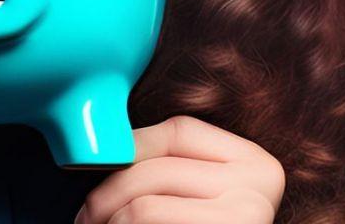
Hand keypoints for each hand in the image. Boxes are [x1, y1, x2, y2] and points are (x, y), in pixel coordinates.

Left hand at [75, 116, 284, 223]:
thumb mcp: (206, 198)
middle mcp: (258, 187)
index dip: (132, 146)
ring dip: (107, 218)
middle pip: (156, 166)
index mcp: (257, 165)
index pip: (180, 130)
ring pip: (144, 201)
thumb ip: (175, 172)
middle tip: (86, 217)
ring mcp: (245, 215)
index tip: (103, 167)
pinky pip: (147, 219)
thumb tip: (110, 148)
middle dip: (107, 191)